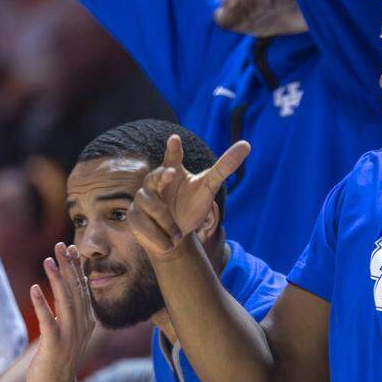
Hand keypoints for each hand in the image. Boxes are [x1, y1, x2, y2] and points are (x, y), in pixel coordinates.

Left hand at [25, 243, 96, 381]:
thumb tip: (64, 292)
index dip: (76, 267)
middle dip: (69, 266)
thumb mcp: (68, 334)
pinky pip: (49, 321)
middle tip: (61, 245)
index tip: (70, 248)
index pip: (83, 288)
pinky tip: (35, 289)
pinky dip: (43, 304)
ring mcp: (70, 336)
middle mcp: (82, 325)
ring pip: (66, 301)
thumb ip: (69, 314)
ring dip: (57, 279)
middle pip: (76, 289)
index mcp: (86, 321)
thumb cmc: (58, 362)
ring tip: (49, 260)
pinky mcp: (55, 346)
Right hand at [128, 134, 249, 256]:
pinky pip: (145, 228)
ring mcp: (141, 200)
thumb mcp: (209, 186)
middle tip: (172, 173)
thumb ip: (224, 167)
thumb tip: (246, 144)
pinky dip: (159, 237)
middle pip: (156, 177)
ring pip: (154, 208)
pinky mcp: (134, 218)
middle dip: (162, 177)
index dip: (174, 149)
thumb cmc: (192, 203)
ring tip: (178, 234)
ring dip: (168, 223)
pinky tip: (168, 242)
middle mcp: (153, 183)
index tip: (175, 138)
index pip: (172, 158)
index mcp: (172, 171)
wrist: (175, 235)